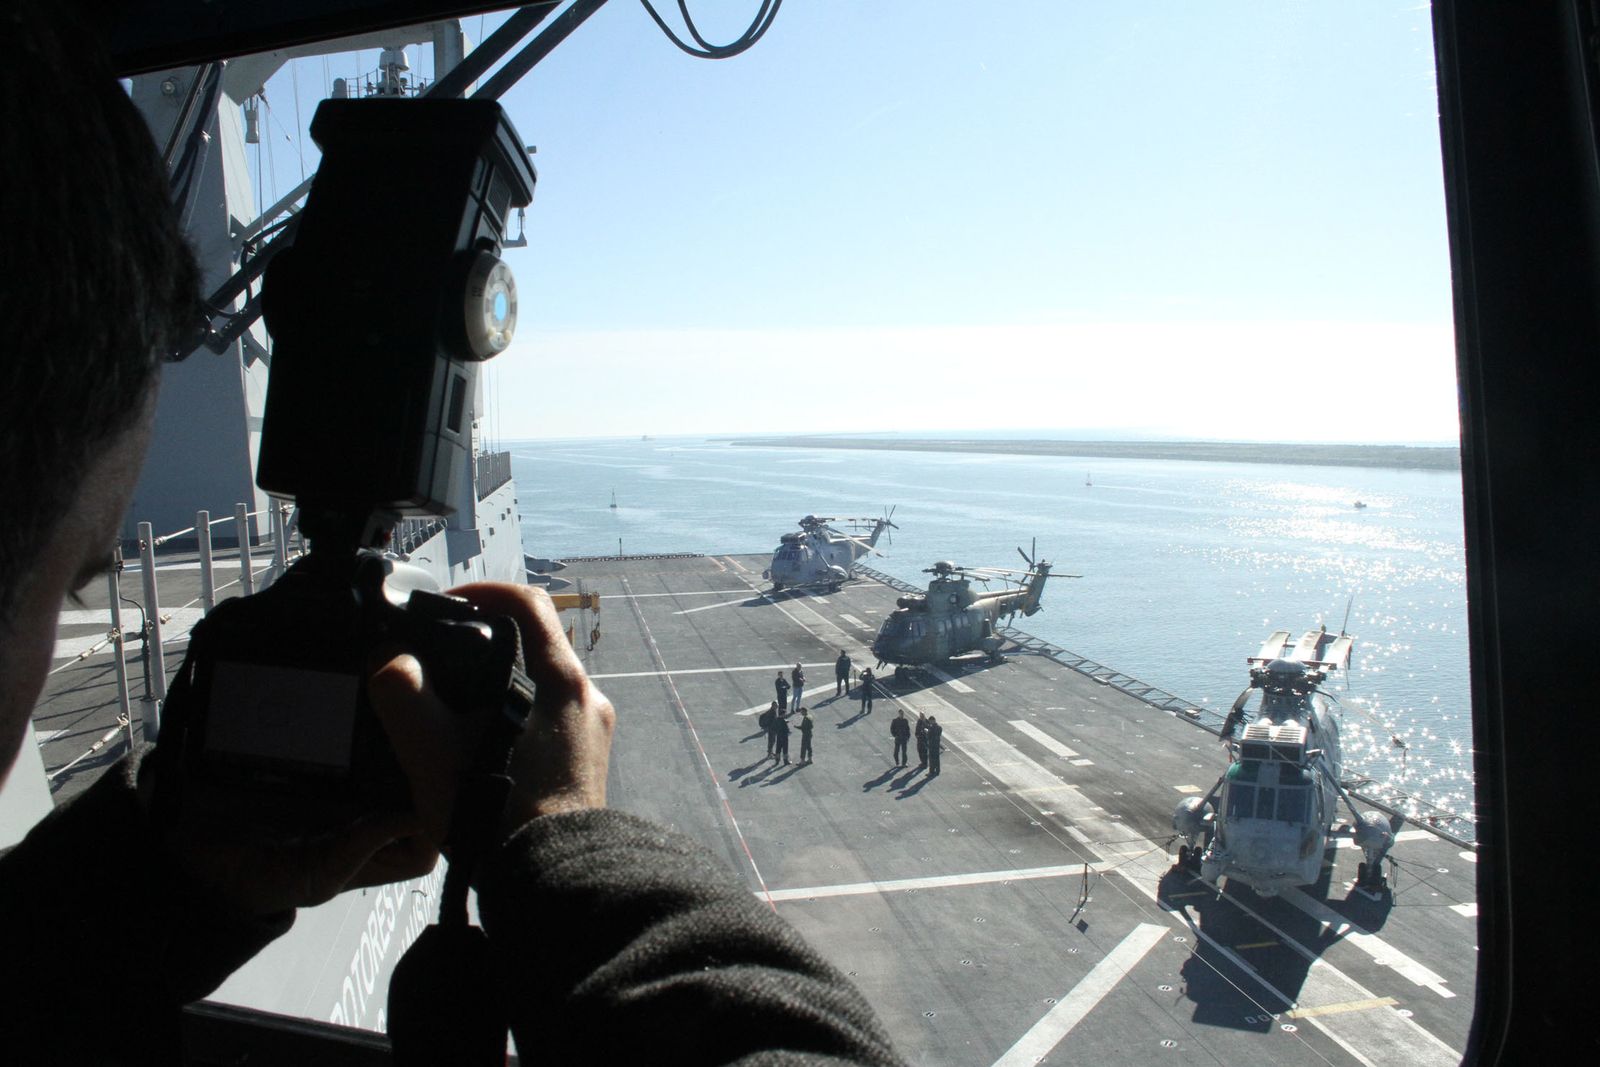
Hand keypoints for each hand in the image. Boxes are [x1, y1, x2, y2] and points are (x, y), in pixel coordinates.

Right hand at [368, 582, 615, 842]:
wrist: (548, 880)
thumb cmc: (494, 813)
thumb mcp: (430, 750)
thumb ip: (402, 694)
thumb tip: (390, 662)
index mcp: (559, 680)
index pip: (527, 602)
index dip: (484, 591)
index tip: (450, 605)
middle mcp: (587, 698)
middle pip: (536, 645)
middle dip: (489, 645)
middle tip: (444, 662)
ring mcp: (593, 733)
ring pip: (544, 688)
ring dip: (503, 687)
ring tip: (456, 712)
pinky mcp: (590, 765)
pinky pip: (552, 724)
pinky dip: (518, 721)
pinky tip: (483, 750)